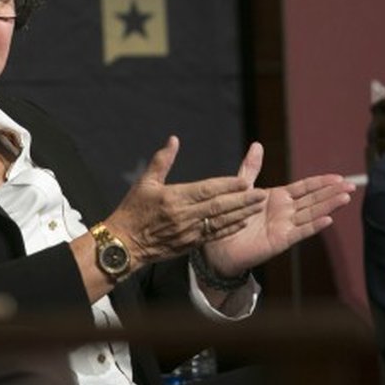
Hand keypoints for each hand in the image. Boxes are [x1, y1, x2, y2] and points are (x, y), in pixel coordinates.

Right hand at [105, 136, 267, 268]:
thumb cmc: (133, 210)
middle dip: (242, 200)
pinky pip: (214, 235)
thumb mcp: (145, 183)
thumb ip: (162, 161)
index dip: (226, 186)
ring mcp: (188, 232)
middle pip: (218, 206)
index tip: (244, 181)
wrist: (124, 244)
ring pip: (220, 222)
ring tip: (258, 205)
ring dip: (241, 213)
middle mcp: (183, 216)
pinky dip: (230, 228)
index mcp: (173, 198)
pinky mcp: (189, 244)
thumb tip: (174, 139)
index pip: (206, 190)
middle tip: (261, 193)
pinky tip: (243, 221)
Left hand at [201, 143, 355, 276]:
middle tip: (352, 185)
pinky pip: (300, 231)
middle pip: (314, 199)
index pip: (305, 188)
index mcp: (279, 198)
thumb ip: (251, 168)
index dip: (322, 182)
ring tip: (345, 198)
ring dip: (329, 206)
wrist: (218, 245)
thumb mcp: (242, 188)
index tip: (339, 177)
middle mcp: (286, 212)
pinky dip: (314, 226)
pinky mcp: (281, 240)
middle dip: (332, 192)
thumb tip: (258, 144)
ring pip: (312, 213)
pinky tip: (328, 219)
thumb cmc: (230, 218)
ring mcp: (285, 226)